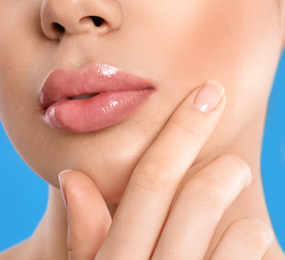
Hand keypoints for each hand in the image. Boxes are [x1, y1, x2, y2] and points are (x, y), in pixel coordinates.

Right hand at [58, 81, 273, 259]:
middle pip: (200, 196)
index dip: (180, 131)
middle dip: (223, 168)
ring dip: (249, 222)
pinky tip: (247, 258)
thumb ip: (84, 236)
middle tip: (230, 166)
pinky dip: (263, 252)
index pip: (151, 180)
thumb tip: (72, 177)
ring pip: (249, 233)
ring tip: (239, 230)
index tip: (209, 92)